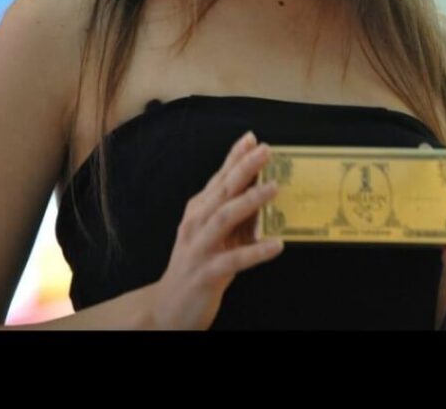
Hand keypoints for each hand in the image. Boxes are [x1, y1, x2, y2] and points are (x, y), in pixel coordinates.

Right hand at [150, 130, 283, 329]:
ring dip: (250, 201)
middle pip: (222, 190)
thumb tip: (262, 187)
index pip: (219, 178)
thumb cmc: (197, 263)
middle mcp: (196, 223)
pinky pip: (233, 259)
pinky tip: (276, 245)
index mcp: (198, 210)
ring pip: (225, 218)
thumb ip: (234, 211)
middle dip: (244, 168)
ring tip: (274, 188)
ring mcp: (199, 247)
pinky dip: (256, 251)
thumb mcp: (214, 233)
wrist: (168, 306)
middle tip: (266, 151)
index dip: (234, 156)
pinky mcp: (206, 273)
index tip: (252, 138)